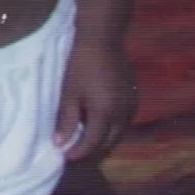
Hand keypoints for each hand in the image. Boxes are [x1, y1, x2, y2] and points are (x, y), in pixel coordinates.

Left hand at [53, 37, 134, 162]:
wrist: (103, 38)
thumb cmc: (80, 63)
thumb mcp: (69, 92)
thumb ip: (66, 120)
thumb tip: (59, 144)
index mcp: (105, 114)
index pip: (92, 144)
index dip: (78, 153)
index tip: (64, 156)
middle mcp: (123, 114)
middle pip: (108, 143)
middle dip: (91, 151)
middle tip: (74, 152)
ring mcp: (132, 107)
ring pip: (118, 134)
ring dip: (103, 141)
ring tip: (84, 140)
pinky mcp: (134, 98)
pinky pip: (123, 122)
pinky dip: (111, 129)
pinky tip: (98, 124)